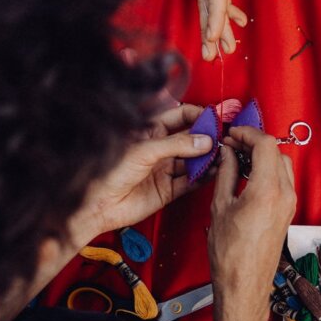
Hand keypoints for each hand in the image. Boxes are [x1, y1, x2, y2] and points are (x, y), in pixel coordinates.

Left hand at [79, 104, 213, 236]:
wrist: (99, 205)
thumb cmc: (110, 171)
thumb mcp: (146, 150)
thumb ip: (177, 144)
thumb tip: (204, 140)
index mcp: (151, 131)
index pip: (181, 116)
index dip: (197, 115)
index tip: (213, 119)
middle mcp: (161, 148)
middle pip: (191, 138)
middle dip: (207, 136)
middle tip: (221, 138)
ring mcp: (165, 169)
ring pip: (194, 160)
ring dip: (207, 158)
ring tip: (220, 155)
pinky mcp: (169, 189)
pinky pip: (191, 181)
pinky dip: (203, 177)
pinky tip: (212, 171)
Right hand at [208, 126, 295, 310]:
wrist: (244, 284)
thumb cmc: (229, 253)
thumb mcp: (220, 207)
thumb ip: (227, 173)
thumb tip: (228, 152)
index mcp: (267, 190)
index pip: (266, 144)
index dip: (247, 133)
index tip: (232, 134)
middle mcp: (285, 194)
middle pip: (277, 151)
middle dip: (255, 142)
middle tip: (233, 144)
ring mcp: (290, 204)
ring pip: (282, 164)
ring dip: (263, 156)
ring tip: (239, 158)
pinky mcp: (288, 212)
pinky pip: (283, 181)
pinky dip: (268, 170)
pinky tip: (248, 174)